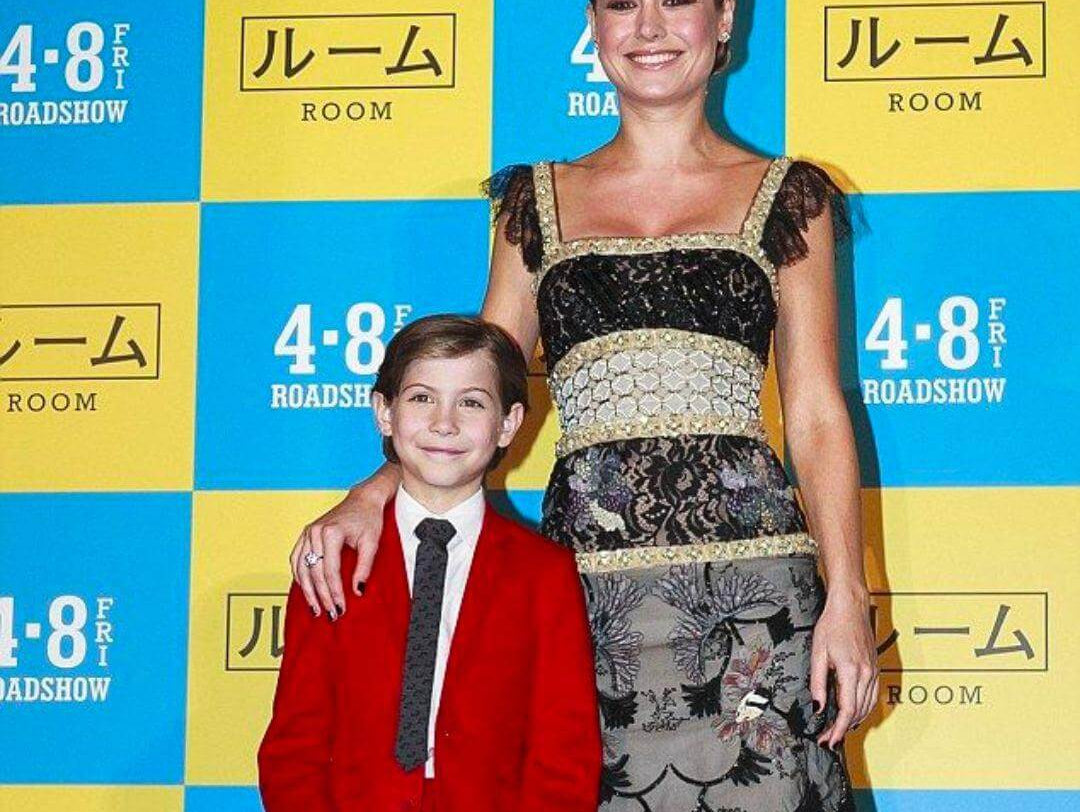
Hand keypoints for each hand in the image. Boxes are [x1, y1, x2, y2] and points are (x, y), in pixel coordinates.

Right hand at [288, 484, 386, 618]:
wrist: (362, 500)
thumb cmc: (368, 518)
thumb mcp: (372, 543)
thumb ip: (364, 567)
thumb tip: (358, 591)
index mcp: (331, 533)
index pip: (330, 571)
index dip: (334, 592)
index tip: (340, 608)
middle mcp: (315, 532)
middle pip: (314, 572)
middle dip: (321, 596)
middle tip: (330, 614)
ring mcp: (308, 533)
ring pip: (301, 568)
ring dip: (307, 590)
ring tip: (315, 608)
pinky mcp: (306, 534)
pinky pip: (296, 559)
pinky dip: (299, 576)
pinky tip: (306, 590)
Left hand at [810, 584, 877, 749]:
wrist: (851, 607)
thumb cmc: (833, 625)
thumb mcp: (818, 653)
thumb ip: (817, 683)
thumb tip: (817, 706)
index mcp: (851, 670)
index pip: (847, 710)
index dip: (837, 728)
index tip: (828, 740)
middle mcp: (866, 673)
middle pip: (858, 712)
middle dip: (842, 729)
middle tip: (827, 738)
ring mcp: (873, 671)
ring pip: (868, 707)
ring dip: (854, 721)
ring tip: (837, 729)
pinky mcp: (875, 668)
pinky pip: (872, 696)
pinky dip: (863, 709)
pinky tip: (852, 712)